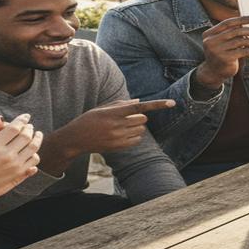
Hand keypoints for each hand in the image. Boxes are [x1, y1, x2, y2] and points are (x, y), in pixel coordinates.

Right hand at [0, 114, 42, 203]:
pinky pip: (32, 161)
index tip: (25, 116)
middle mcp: (6, 156)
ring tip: (37, 134)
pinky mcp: (16, 175)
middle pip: (26, 136)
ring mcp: (13, 166)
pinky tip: (33, 150)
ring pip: (32, 148)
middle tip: (29, 125)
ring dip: (37, 139)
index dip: (22, 120)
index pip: (15, 128)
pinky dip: (35, 153)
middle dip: (29, 128)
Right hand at [48, 99, 174, 159]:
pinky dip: (134, 136)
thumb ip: (121, 104)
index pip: (140, 107)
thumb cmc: (88, 120)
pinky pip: (137, 140)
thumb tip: (139, 102)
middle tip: (126, 118)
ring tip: (121, 126)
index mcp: (113, 113)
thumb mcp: (102, 108)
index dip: (157, 105)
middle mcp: (117, 126)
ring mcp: (118, 138)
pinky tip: (122, 134)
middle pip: (143, 119)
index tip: (173, 103)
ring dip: (137, 126)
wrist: (75, 139)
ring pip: (141, 129)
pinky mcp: (119, 147)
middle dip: (139, 117)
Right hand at [193, 16, 248, 90]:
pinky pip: (241, 51)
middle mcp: (211, 41)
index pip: (228, 22)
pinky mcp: (224, 59)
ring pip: (239, 41)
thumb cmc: (221, 54)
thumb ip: (230, 33)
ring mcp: (217, 50)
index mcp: (209, 34)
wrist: (213, 73)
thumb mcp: (222, 42)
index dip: (243, 19)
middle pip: (236, 31)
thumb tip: (248, 23)